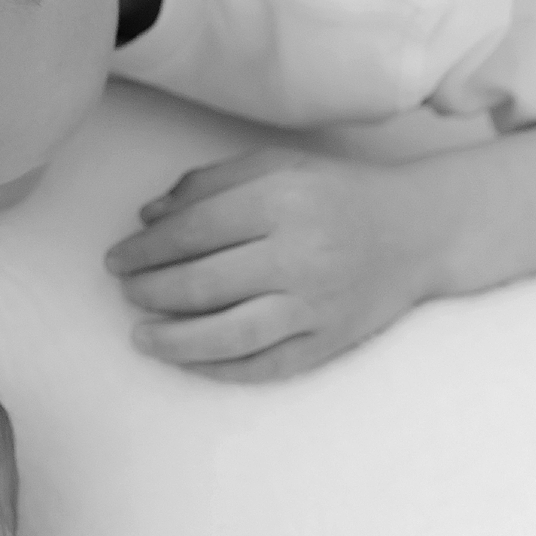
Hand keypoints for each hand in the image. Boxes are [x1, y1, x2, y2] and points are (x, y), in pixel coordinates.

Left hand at [105, 149, 448, 381]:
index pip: (192, 232)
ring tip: (141, 336)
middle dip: (149, 292)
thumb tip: (148, 218)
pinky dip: (219, 369)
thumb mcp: (277, 166)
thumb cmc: (337, 194)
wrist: (418, 232)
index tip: (117, 259)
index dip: (144, 250)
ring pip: (228, 335)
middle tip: (126, 292)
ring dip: (173, 341)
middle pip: (201, 285)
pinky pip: (265, 366)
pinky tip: (189, 362)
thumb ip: (211, 183)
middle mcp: (299, 254)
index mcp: (282, 201)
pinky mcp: (330, 341)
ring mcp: (316, 304)